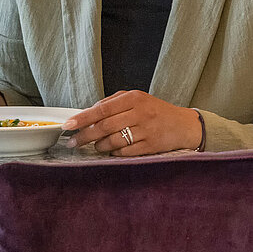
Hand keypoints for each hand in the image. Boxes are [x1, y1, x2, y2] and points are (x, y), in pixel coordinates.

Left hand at [64, 90, 202, 155]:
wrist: (184, 125)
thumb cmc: (156, 111)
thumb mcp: (137, 100)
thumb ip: (113, 103)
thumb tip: (87, 113)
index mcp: (134, 98)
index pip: (102, 109)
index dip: (82, 118)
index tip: (68, 125)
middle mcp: (141, 113)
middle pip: (104, 126)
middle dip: (85, 136)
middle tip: (74, 142)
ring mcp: (146, 130)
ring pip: (112, 141)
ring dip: (99, 146)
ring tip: (96, 146)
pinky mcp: (151, 146)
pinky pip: (124, 152)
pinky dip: (114, 152)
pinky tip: (113, 150)